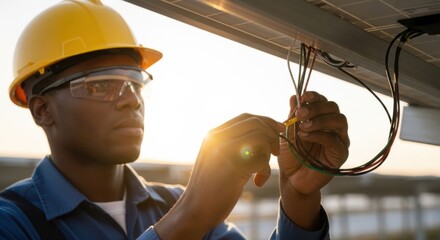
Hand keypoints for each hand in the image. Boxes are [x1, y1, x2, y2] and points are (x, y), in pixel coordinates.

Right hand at [155, 113, 282, 238]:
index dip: (266, 121)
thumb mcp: (217, 158)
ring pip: (261, 137)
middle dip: (273, 134)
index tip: (278, 131)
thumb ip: (232, 144)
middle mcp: (217, 138)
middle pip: (256, 123)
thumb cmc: (210, 187)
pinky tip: (258, 182)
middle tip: (276, 151)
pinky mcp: (233, 167)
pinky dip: (265, 171)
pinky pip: (261, 159)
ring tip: (263, 169)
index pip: (246, 117)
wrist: (194, 210)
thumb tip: (262, 132)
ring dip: (269, 152)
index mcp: (213, 134)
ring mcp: (224, 151)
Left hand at [278, 91, 348, 228]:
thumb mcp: (288, 133)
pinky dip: (319, 135)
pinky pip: (335, 141)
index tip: (303, 97)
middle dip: (316, 108)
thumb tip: (294, 97)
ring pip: (339, 121)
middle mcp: (333, 128)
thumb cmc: (291, 155)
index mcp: (321, 119)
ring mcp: (339, 141)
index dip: (315, 96)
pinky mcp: (340, 155)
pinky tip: (305, 136)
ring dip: (320, 120)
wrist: (292, 179)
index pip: (323, 101)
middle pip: (333, 108)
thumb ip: (292, 116)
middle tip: (300, 114)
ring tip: (303, 126)